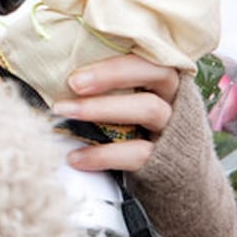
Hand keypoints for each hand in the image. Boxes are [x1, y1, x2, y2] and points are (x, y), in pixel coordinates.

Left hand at [53, 53, 179, 172]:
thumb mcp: (131, 101)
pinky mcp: (169, 161)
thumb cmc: (139, 131)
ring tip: (63, 111)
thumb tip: (59, 71)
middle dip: (111, 74)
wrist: (176, 184)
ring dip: (101, 108)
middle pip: (155, 72)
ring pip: (149, 108)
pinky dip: (103, 154)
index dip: (119, 53)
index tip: (80, 55)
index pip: (150, 52)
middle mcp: (177, 98)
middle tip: (72, 82)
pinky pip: (138, 153)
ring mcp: (176, 129)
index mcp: (165, 78)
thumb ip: (110, 85)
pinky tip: (75, 157)